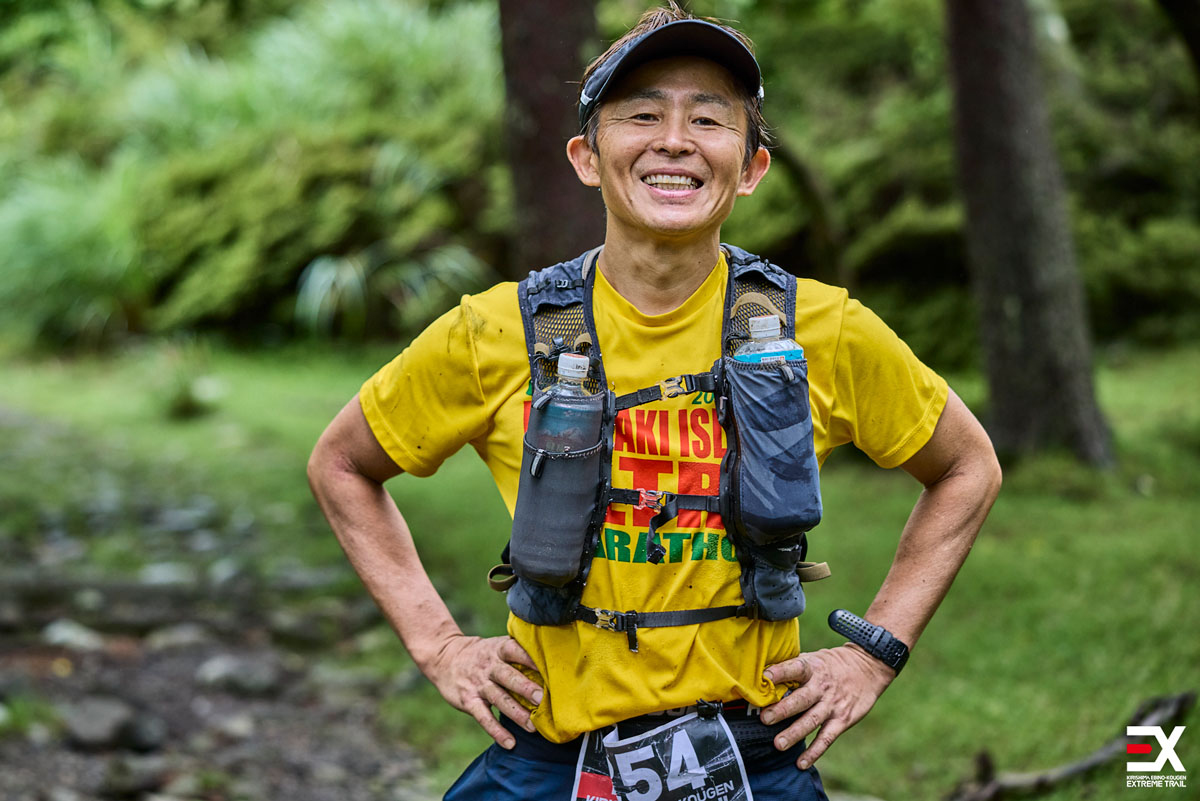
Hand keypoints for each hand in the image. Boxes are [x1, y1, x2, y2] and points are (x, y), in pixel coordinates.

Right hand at [426, 634, 543, 748]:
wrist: (444, 657)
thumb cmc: (481, 653)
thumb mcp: (496, 645)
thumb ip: (517, 652)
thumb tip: (552, 662)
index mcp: (498, 649)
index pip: (514, 651)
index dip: (530, 658)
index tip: (547, 667)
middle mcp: (488, 666)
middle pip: (508, 677)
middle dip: (525, 688)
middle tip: (542, 699)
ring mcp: (478, 684)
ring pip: (499, 699)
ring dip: (516, 713)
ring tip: (532, 726)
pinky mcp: (468, 701)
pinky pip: (484, 718)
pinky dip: (497, 731)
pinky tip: (510, 743)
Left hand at [759, 644, 894, 769]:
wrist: (868, 668)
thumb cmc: (830, 664)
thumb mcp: (814, 658)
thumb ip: (792, 667)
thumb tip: (760, 674)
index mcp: (812, 668)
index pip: (796, 668)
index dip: (781, 672)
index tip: (765, 677)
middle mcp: (822, 687)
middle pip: (801, 699)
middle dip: (782, 710)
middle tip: (764, 719)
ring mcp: (832, 705)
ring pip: (812, 721)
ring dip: (795, 733)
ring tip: (778, 744)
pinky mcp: (843, 720)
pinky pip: (826, 738)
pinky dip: (814, 752)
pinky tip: (801, 763)